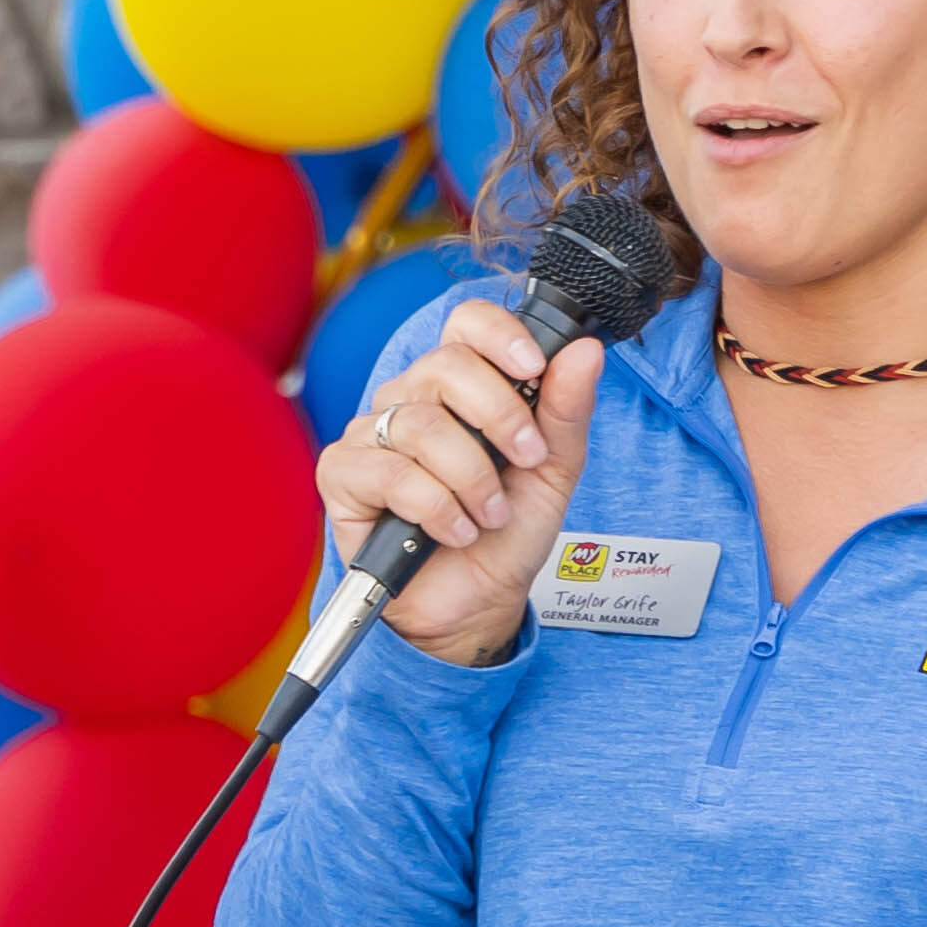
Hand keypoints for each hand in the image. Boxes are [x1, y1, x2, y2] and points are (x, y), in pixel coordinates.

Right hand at [306, 292, 599, 670]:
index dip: (499, 335)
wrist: (477, 602)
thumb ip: (566, 411)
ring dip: (471, 478)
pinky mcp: (342, 475)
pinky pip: (391, 473)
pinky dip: (435, 508)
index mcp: (460, 386)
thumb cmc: (505, 532)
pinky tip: (453, 531)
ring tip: (489, 515)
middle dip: (500, 418)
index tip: (535, 369)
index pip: (466, 324)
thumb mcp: (552, 471)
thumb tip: (584, 351)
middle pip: (445, 366)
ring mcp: (371, 433)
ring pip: (421, 425)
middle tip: (525, 463)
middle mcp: (410, 398)